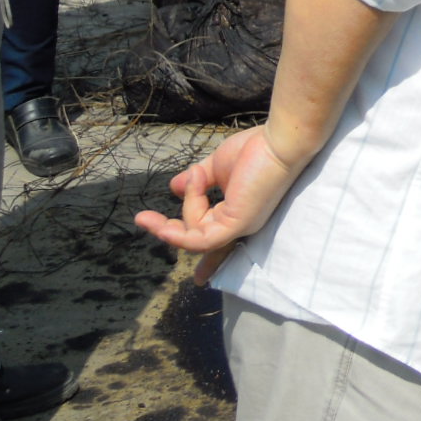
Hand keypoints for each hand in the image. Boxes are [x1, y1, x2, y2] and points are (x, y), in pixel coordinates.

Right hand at [134, 124, 305, 285]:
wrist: (278, 140)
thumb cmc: (256, 149)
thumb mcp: (217, 166)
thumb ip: (196, 181)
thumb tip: (173, 187)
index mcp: (238, 213)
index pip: (217, 242)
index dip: (208, 261)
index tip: (199, 280)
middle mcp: (240, 225)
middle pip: (196, 238)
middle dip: (168, 231)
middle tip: (142, 218)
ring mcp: (239, 227)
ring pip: (193, 233)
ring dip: (183, 208)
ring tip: (195, 177)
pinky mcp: (236, 224)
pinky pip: (198, 239)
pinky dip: (178, 231)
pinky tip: (165, 219)